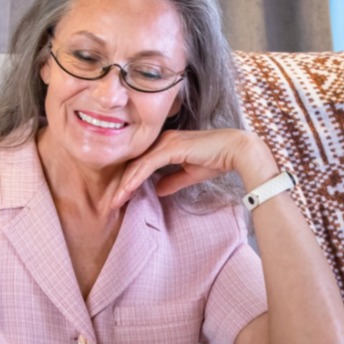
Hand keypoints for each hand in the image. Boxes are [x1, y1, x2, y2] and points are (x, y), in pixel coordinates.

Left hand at [111, 128, 277, 208]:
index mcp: (166, 145)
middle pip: (135, 163)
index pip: (141, 163)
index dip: (129, 181)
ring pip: (137, 165)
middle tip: (109, 202)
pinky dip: (135, 178)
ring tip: (114, 201)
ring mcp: (166, 142)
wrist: (235, 151)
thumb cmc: (217, 160)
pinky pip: (147, 165)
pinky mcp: (171, 147)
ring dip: (124, 184)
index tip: (120, 198)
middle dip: (121, 184)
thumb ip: (172, 181)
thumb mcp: (190, 174)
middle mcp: (162, 140)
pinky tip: (127, 191)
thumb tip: (157, 190)